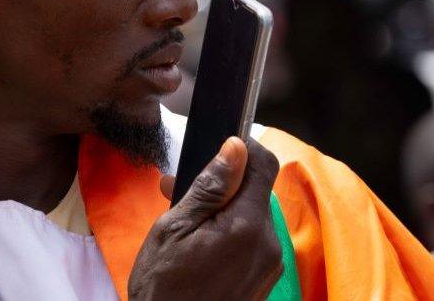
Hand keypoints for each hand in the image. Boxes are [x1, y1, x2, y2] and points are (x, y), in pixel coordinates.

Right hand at [129, 137, 282, 299]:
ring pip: (251, 215)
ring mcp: (269, 265)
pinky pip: (251, 241)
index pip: (263, 164)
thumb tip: (235, 147)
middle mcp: (268, 244)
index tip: (216, 146)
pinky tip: (197, 244)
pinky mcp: (264, 280)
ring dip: (221, 209)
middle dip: (221, 183)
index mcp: (246, 226)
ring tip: (183, 221)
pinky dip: (228, 233)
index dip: (242, 147)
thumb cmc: (163, 288)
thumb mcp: (173, 229)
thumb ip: (208, 186)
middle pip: (255, 190)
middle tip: (178, 189)